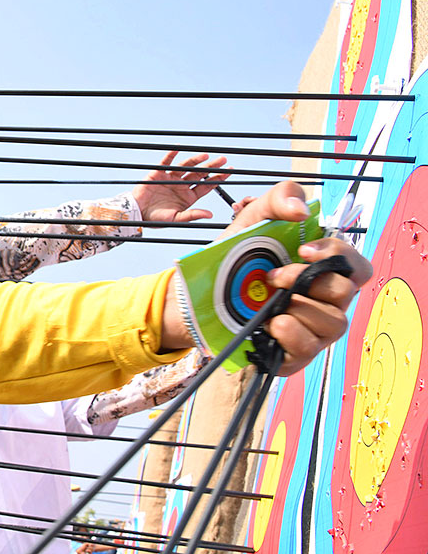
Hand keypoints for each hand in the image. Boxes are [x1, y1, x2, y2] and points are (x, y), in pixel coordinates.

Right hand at [131, 151, 230, 222]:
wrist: (136, 214)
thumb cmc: (156, 219)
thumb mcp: (177, 218)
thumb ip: (193, 215)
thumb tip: (210, 215)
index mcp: (189, 196)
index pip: (207, 185)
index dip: (218, 178)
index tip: (229, 170)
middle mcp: (182, 185)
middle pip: (200, 174)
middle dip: (212, 167)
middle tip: (223, 159)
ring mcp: (171, 178)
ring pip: (186, 167)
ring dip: (195, 161)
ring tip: (206, 155)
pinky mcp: (158, 174)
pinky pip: (165, 162)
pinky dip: (171, 155)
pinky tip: (177, 149)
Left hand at [161, 182, 372, 375]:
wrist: (196, 299)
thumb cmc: (232, 262)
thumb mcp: (252, 219)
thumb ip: (281, 198)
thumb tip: (302, 210)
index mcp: (320, 271)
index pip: (357, 266)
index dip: (339, 256)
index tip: (303, 249)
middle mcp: (322, 301)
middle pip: (345, 292)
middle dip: (306, 280)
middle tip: (272, 277)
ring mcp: (312, 330)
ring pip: (333, 323)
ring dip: (297, 308)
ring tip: (268, 305)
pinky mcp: (294, 355)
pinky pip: (309, 350)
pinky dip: (290, 335)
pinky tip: (270, 326)